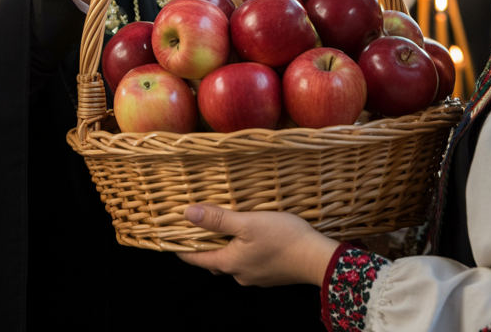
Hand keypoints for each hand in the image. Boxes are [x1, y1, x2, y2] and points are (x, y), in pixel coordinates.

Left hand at [177, 205, 338, 286]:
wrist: (318, 259)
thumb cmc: (284, 239)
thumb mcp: (248, 222)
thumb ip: (218, 219)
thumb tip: (188, 213)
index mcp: (229, 263)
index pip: (195, 258)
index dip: (181, 246)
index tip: (172, 236)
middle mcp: (239, 274)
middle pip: (214, 260)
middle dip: (206, 244)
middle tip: (202, 226)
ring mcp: (256, 277)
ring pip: (234, 260)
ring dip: (229, 246)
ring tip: (231, 227)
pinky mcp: (271, 274)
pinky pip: (251, 262)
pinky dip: (247, 250)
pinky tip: (255, 237)